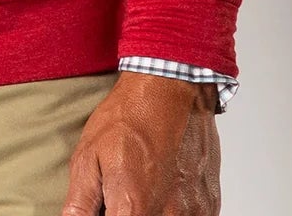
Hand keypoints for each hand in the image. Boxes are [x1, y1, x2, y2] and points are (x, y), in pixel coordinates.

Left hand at [60, 71, 220, 214]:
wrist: (169, 89)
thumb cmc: (129, 117)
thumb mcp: (88, 156)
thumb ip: (81, 202)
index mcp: (134, 209)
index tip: (107, 208)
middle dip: (128, 213)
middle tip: (120, 193)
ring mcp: (194, 213)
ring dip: (152, 211)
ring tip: (142, 185)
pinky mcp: (209, 206)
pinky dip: (172, 210)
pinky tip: (164, 188)